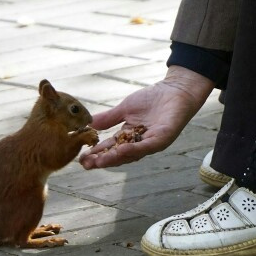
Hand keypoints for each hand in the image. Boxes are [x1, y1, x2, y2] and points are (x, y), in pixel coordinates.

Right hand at [79, 67, 213, 168]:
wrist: (175, 90)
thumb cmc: (152, 99)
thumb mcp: (124, 109)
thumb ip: (108, 118)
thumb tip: (89, 123)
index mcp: (129, 137)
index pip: (110, 148)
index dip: (96, 153)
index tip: (81, 158)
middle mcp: (139, 144)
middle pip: (118, 156)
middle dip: (102, 160)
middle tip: (86, 165)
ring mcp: (151, 142)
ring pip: (131, 154)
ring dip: (115, 158)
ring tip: (99, 161)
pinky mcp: (163, 138)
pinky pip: (147, 146)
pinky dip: (134, 150)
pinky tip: (122, 150)